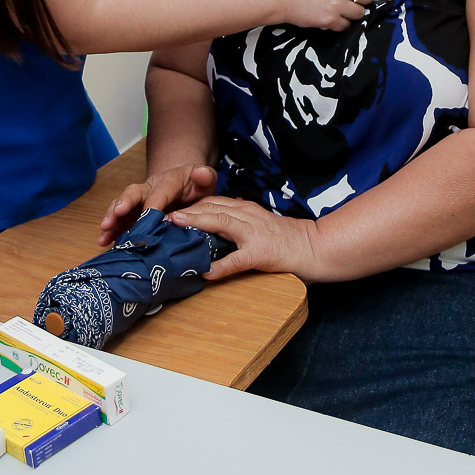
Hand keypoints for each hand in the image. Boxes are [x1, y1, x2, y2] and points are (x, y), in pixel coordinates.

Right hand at [98, 163, 217, 245]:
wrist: (186, 187)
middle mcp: (149, 189)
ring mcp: (139, 202)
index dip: (153, 203)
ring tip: (104, 232)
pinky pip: (120, 221)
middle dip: (124, 203)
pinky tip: (104, 242)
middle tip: (116, 214)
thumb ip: (205, 176)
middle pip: (133, 193)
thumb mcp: (206, 180)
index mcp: (168, 181)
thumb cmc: (196, 186)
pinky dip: (112, 231)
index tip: (149, 215)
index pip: (160, 191)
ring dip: (112, 219)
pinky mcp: (133, 215)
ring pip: (122, 206)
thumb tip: (201, 172)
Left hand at [169, 197, 319, 280]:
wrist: (314, 246)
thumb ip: (236, 222)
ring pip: (221, 223)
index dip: (188, 204)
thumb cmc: (285, 238)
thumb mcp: (258, 224)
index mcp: (245, 209)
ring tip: (175, 227)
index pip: (212, 201)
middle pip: (211, 207)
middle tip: (161, 216)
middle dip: (185, 210)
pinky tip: (206, 273)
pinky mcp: (261, 253)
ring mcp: (254, 234)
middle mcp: (247, 216)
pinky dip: (221, 266)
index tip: (167, 210)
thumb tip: (209, 228)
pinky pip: (238, 260)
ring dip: (196, 223)